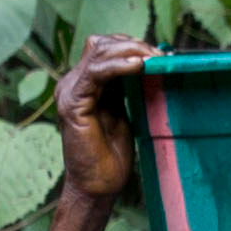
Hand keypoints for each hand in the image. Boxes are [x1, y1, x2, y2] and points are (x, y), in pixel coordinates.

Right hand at [56, 34, 152, 205]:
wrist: (98, 187)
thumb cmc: (112, 156)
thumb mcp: (123, 112)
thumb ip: (126, 88)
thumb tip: (149, 62)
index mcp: (84, 84)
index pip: (105, 48)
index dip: (132, 45)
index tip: (161, 54)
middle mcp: (72, 84)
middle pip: (100, 44)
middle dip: (133, 44)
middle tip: (160, 55)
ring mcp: (69, 92)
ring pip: (98, 53)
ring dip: (129, 51)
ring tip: (153, 58)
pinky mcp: (72, 104)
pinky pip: (95, 73)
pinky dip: (119, 66)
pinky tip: (139, 66)